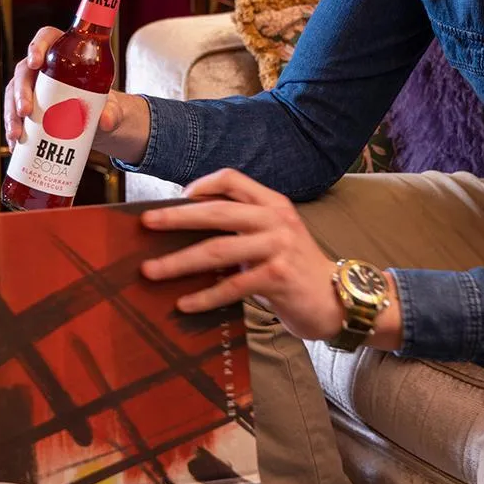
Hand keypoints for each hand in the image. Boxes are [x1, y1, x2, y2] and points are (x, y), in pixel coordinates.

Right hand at [3, 26, 151, 162]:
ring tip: (16, 135)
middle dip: (21, 91)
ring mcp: (32, 88)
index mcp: (64, 53)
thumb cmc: (102, 104)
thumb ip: (112, 112)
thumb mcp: (112, 107)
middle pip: (24, 71)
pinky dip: (12, 130)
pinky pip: (14, 115)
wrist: (97, 122)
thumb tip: (105, 122)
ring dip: (11, 114)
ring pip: (13, 95)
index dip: (37, 47)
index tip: (35, 63)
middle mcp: (43, 69)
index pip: (46, 38)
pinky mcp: (27, 108)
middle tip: (26, 111)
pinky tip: (14, 144)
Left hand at [140, 169, 351, 341]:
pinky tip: (185, 304)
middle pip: (216, 212)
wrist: (337, 299)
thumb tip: (187, 226)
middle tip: (146, 224)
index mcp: (272, 203)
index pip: (232, 179)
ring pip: (217, 249)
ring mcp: (278, 247)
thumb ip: (242, 226)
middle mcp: (276, 219)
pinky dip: (205, 296)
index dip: (202, 186)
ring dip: (179, 262)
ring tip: (151, 271)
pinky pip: (232, 285)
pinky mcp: (278, 277)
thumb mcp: (273, 236)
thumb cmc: (295, 269)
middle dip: (176, 218)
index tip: (176, 199)